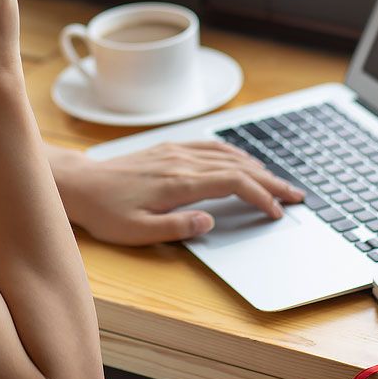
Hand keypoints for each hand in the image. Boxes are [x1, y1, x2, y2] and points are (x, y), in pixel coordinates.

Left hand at [60, 139, 305, 245]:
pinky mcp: (168, 149)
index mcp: (178, 183)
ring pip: (226, 154)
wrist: (80, 184)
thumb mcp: (137, 232)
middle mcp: (180, 162)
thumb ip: (176, 227)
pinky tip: (243, 160)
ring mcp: (175, 152)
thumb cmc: (106, 212)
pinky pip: (209, 146)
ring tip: (277, 181)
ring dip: (256, 166)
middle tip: (297, 195)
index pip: (232, 184)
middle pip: (237, 166)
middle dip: (270, 181)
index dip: (260, 196)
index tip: (277, 211)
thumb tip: (211, 220)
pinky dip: (234, 153)